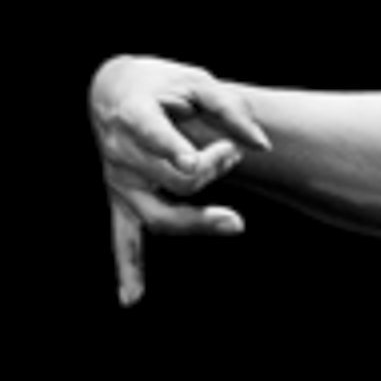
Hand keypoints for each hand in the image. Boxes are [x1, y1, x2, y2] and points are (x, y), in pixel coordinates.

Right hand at [90, 56, 272, 307]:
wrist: (118, 90)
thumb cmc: (163, 85)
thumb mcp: (197, 81)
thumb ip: (230, 108)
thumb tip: (262, 146)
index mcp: (132, 114)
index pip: (150, 135)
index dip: (171, 149)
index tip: (189, 163)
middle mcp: (120, 153)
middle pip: (172, 180)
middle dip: (212, 168)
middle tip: (234, 151)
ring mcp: (120, 183)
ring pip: (160, 216)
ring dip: (198, 221)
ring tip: (235, 222)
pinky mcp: (123, 202)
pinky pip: (124, 240)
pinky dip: (129, 270)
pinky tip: (132, 299)